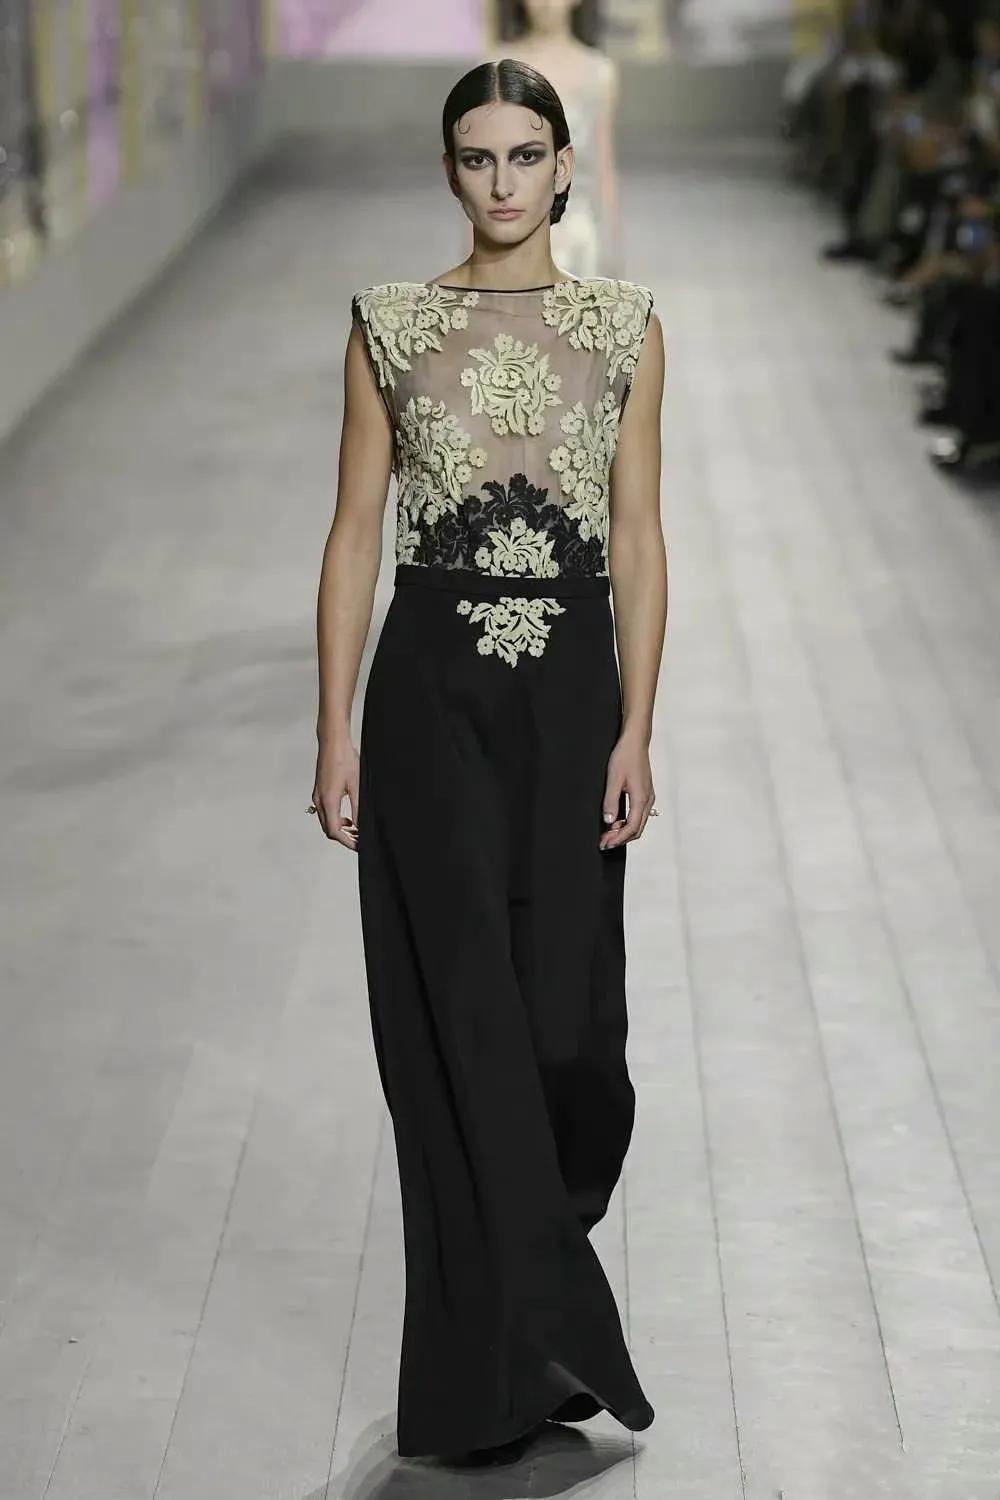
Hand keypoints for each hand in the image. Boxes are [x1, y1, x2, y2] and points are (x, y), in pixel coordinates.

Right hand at [310, 737, 359, 851]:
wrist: (332, 742)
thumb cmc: (344, 759)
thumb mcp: (357, 786)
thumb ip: (358, 809)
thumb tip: (360, 826)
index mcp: (328, 801)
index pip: (335, 831)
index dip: (347, 841)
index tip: (358, 845)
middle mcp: (319, 801)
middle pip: (328, 829)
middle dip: (344, 837)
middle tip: (359, 839)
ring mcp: (317, 796)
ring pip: (326, 821)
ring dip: (340, 829)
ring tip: (356, 829)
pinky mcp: (319, 791)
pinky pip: (325, 812)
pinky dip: (336, 819)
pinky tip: (347, 817)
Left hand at [599, 732, 654, 849]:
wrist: (635, 742)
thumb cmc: (625, 756)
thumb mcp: (614, 779)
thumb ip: (611, 801)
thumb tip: (609, 821)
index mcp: (641, 799)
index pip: (631, 827)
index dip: (618, 838)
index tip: (606, 843)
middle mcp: (647, 800)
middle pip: (637, 829)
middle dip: (621, 838)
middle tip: (604, 842)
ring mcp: (647, 797)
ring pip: (638, 823)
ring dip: (624, 831)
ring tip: (608, 834)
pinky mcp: (644, 793)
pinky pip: (638, 815)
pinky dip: (627, 822)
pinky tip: (616, 821)